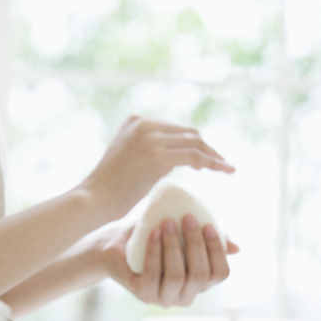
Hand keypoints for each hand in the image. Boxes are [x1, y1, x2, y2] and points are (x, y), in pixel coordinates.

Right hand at [81, 116, 234, 223]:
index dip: (192, 143)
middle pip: (188, 132)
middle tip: (219, 164)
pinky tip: (224, 171)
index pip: (175, 129)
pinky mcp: (159, 156)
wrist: (94, 199)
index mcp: (136, 121)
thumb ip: (148, 152)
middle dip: (207, 148)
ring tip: (226, 168)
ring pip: (195, 143)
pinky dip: (213, 163)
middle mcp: (145, 124)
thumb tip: (169, 160)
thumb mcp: (128, 159)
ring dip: (214, 155)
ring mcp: (152, 139)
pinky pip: (195, 156)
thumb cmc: (109, 190)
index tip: (204, 159)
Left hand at [98, 216, 238, 306]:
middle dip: (196, 244)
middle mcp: (185, 295)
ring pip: (177, 276)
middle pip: (200, 275)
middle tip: (187, 218)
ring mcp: (164, 298)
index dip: (217, 250)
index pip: (220, 273)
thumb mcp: (183, 233)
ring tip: (167, 224)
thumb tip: (236, 247)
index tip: (207, 224)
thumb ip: (207, 238)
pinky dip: (155, 252)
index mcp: (199, 283)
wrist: (116, 243)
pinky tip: (154, 233)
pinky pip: (153, 275)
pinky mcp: (143, 294)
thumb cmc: (154, 236)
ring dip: (173, 247)